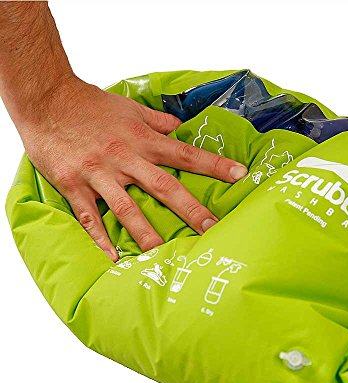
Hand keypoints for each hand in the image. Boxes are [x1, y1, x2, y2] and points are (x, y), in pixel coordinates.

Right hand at [19, 76, 247, 260]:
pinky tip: (114, 258)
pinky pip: (88, 216)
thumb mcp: (130, 108)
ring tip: (165, 256)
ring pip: (127, 208)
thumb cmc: (91, 104)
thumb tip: (180, 127)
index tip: (240, 175)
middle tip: (212, 230)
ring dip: (147, 234)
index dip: (214, 165)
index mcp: (142, 140)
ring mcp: (99, 173)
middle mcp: (125, 158)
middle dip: (190, 209)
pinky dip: (100, 238)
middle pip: (164, 187)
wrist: (47, 98)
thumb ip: (157, 121)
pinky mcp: (74, 185)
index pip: (185, 154)